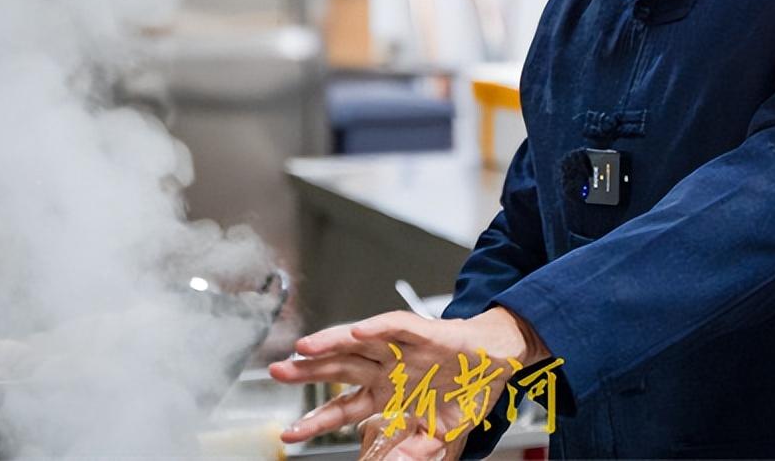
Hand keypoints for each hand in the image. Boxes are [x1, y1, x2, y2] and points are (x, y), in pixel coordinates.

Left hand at [268, 307, 547, 455]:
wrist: (498, 360)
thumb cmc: (467, 388)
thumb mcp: (437, 433)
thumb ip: (411, 450)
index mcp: (387, 392)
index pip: (342, 406)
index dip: (315, 419)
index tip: (289, 432)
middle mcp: (386, 367)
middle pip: (338, 369)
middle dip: (306, 372)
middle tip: (275, 372)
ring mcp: (400, 348)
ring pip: (356, 343)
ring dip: (329, 344)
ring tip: (303, 348)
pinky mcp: (421, 331)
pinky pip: (392, 327)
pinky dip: (372, 328)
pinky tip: (352, 332)